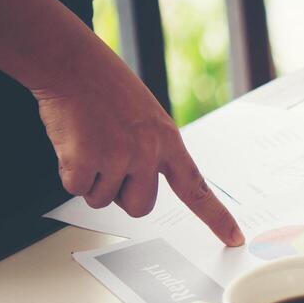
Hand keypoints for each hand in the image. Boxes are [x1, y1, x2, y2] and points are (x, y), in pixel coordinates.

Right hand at [34, 43, 243, 244]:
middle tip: (108, 162)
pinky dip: (69, 172)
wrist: (72, 64)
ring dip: (91, 179)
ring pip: (102, 200)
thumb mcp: (147, 117)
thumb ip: (153, 150)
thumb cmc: (106, 87)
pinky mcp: (85, 161)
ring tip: (89, 141)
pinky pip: (76, 188)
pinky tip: (73, 142)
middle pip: (140, 208)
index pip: (197, 188)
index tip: (233, 239)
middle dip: (122, 195)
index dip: (216, 217)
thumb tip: (140, 182)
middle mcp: (147, 154)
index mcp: (167, 142)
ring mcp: (117, 158)